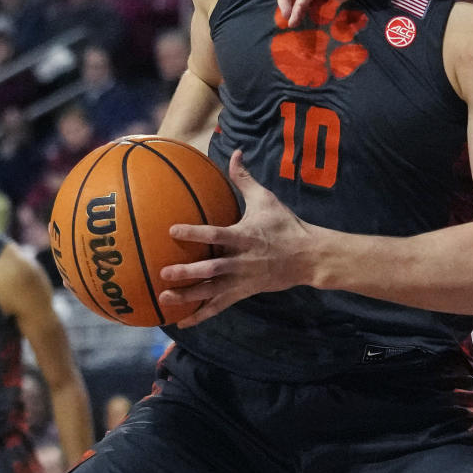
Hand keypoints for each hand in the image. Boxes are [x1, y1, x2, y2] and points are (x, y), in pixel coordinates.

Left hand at [159, 150, 319, 326]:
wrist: (308, 256)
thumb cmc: (285, 225)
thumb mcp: (267, 199)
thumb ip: (245, 179)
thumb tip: (235, 152)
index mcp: (245, 236)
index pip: (217, 234)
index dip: (195, 233)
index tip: (172, 230)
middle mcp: (242, 260)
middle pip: (212, 268)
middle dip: (188, 272)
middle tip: (164, 272)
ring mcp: (242, 279)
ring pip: (212, 291)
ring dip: (188, 296)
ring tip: (164, 298)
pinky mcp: (244, 292)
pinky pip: (219, 306)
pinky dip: (200, 315)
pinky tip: (181, 321)